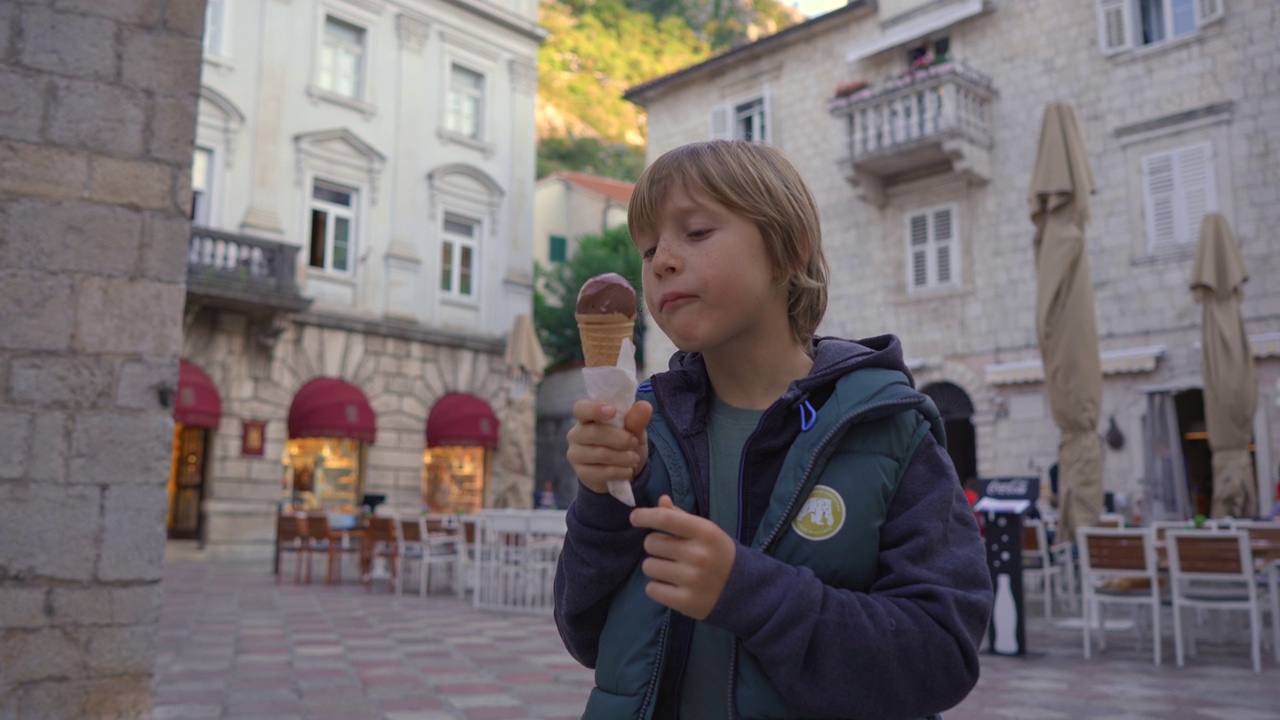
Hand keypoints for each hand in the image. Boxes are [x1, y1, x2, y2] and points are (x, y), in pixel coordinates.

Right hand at [565, 399, 651, 494]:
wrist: (624, 471)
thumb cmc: (624, 443)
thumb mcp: (635, 430)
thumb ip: (637, 419)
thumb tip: (645, 406)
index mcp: (587, 417)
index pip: (581, 408)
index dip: (594, 409)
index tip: (612, 411)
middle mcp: (576, 434)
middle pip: (593, 433)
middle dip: (619, 438)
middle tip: (634, 442)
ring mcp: (576, 454)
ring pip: (599, 454)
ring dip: (623, 457)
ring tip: (634, 458)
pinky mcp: (581, 473)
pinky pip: (602, 472)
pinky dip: (620, 471)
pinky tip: (627, 470)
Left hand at [630, 495, 735, 619]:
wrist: (745, 590)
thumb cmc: (719, 555)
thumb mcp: (706, 532)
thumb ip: (681, 517)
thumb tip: (660, 501)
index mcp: (705, 532)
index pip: (665, 519)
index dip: (645, 516)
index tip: (634, 517)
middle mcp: (698, 555)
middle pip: (651, 543)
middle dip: (656, 546)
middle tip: (670, 553)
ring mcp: (692, 580)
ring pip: (648, 567)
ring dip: (655, 567)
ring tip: (673, 571)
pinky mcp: (685, 602)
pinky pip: (651, 589)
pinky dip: (657, 588)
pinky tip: (672, 586)